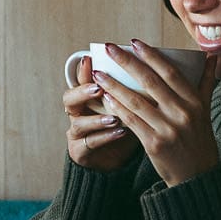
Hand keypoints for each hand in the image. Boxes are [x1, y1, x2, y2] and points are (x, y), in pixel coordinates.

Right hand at [65, 54, 140, 172]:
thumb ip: (133, 88)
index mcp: (87, 98)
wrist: (123, 160)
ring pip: (78, 123)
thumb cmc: (128, 126)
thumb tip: (151, 65)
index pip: (80, 80)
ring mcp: (77, 134)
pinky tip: (120, 132)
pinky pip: (89, 143)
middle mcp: (78, 113)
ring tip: (114, 117)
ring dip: (97, 119)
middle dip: (82, 92)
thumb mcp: (132, 104)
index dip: (83, 70)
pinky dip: (105, 137)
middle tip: (98, 88)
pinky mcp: (80, 152)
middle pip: (69, 99)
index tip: (91, 60)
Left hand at [92, 40, 219, 187]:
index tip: (134, 42)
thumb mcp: (206, 111)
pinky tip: (106, 98)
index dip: (151, 55)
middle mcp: (183, 113)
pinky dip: (117, 108)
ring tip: (98, 73)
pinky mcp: (154, 144)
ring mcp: (168, 129)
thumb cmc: (199, 140)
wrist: (197, 177)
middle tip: (110, 48)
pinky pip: (131, 121)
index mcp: (195, 102)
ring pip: (136, 100)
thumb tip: (210, 57)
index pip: (171, 72)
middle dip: (127, 62)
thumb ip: (205, 83)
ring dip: (114, 85)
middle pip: (150, 81)